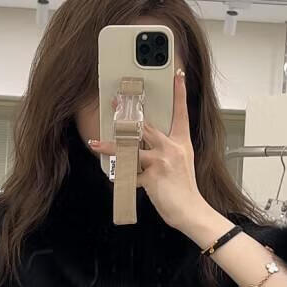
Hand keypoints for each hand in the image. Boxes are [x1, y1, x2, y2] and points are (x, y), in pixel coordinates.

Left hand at [88, 68, 205, 232]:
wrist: (190, 210)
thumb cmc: (185, 189)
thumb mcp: (181, 163)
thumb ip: (165, 151)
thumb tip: (143, 145)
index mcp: (181, 142)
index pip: (182, 113)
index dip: (180, 93)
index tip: (177, 76)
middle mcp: (172, 147)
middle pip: (146, 126)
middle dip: (128, 115)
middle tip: (115, 103)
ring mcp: (162, 160)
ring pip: (131, 148)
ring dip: (111, 146)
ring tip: (96, 144)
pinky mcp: (152, 175)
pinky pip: (131, 173)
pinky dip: (122, 177)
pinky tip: (117, 179)